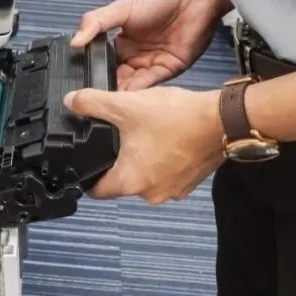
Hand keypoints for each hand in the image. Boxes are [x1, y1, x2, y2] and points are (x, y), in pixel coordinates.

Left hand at [64, 86, 224, 203]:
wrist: (223, 119)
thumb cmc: (178, 118)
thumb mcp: (126, 105)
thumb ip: (92, 104)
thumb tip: (72, 102)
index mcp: (130, 182)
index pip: (96, 190)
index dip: (87, 176)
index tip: (85, 162)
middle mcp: (151, 194)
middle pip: (121, 182)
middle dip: (117, 161)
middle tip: (119, 138)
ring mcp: (173, 190)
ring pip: (145, 177)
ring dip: (142, 159)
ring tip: (145, 134)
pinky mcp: (189, 182)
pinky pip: (166, 173)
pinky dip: (162, 159)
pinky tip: (166, 139)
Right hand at [70, 0, 221, 90]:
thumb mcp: (120, 9)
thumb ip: (95, 23)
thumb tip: (74, 41)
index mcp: (121, 43)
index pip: (103, 63)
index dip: (94, 72)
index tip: (82, 83)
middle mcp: (135, 56)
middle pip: (117, 78)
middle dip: (107, 87)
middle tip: (95, 97)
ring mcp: (151, 64)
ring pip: (132, 85)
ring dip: (122, 93)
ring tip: (108, 100)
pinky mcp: (168, 69)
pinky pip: (151, 84)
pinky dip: (139, 91)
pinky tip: (128, 95)